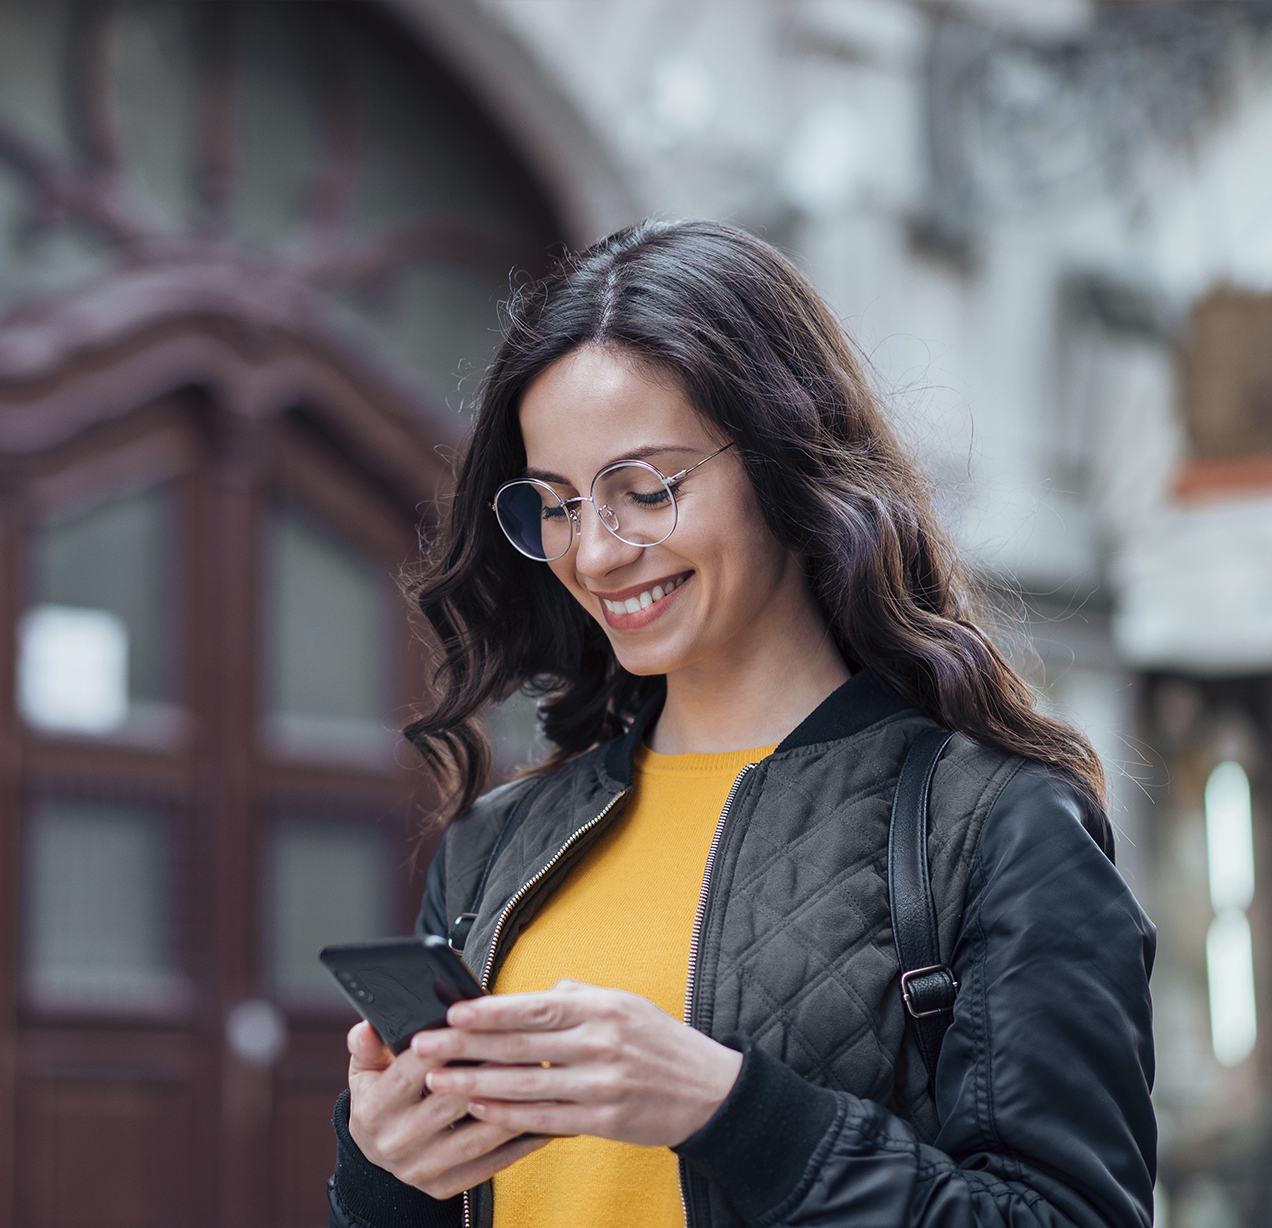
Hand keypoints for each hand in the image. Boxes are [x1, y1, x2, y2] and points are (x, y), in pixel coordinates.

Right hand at [345, 1021, 547, 1198]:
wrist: (376, 1153)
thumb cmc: (379, 1097)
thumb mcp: (365, 1070)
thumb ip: (367, 1047)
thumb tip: (367, 1027)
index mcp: (372, 1110)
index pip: (411, 1072)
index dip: (444, 1046)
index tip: (476, 1024)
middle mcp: (394, 1143)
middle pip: (449, 1104)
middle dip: (488, 1073)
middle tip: (523, 1048)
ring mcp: (419, 1170)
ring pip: (474, 1138)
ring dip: (510, 1110)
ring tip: (540, 1083)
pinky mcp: (441, 1188)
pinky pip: (486, 1167)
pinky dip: (516, 1147)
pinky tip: (542, 1124)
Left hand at [417, 980, 742, 1146]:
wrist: (711, 1090)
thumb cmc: (660, 1042)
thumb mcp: (625, 1003)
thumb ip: (578, 996)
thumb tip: (534, 994)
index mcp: (603, 1008)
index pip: (535, 1006)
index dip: (489, 1011)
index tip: (451, 1012)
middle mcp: (601, 1043)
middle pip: (521, 1044)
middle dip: (466, 1046)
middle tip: (424, 1045)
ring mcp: (602, 1085)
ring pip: (526, 1085)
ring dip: (475, 1083)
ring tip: (437, 1081)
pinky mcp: (605, 1121)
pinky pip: (546, 1119)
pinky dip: (509, 1115)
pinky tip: (479, 1109)